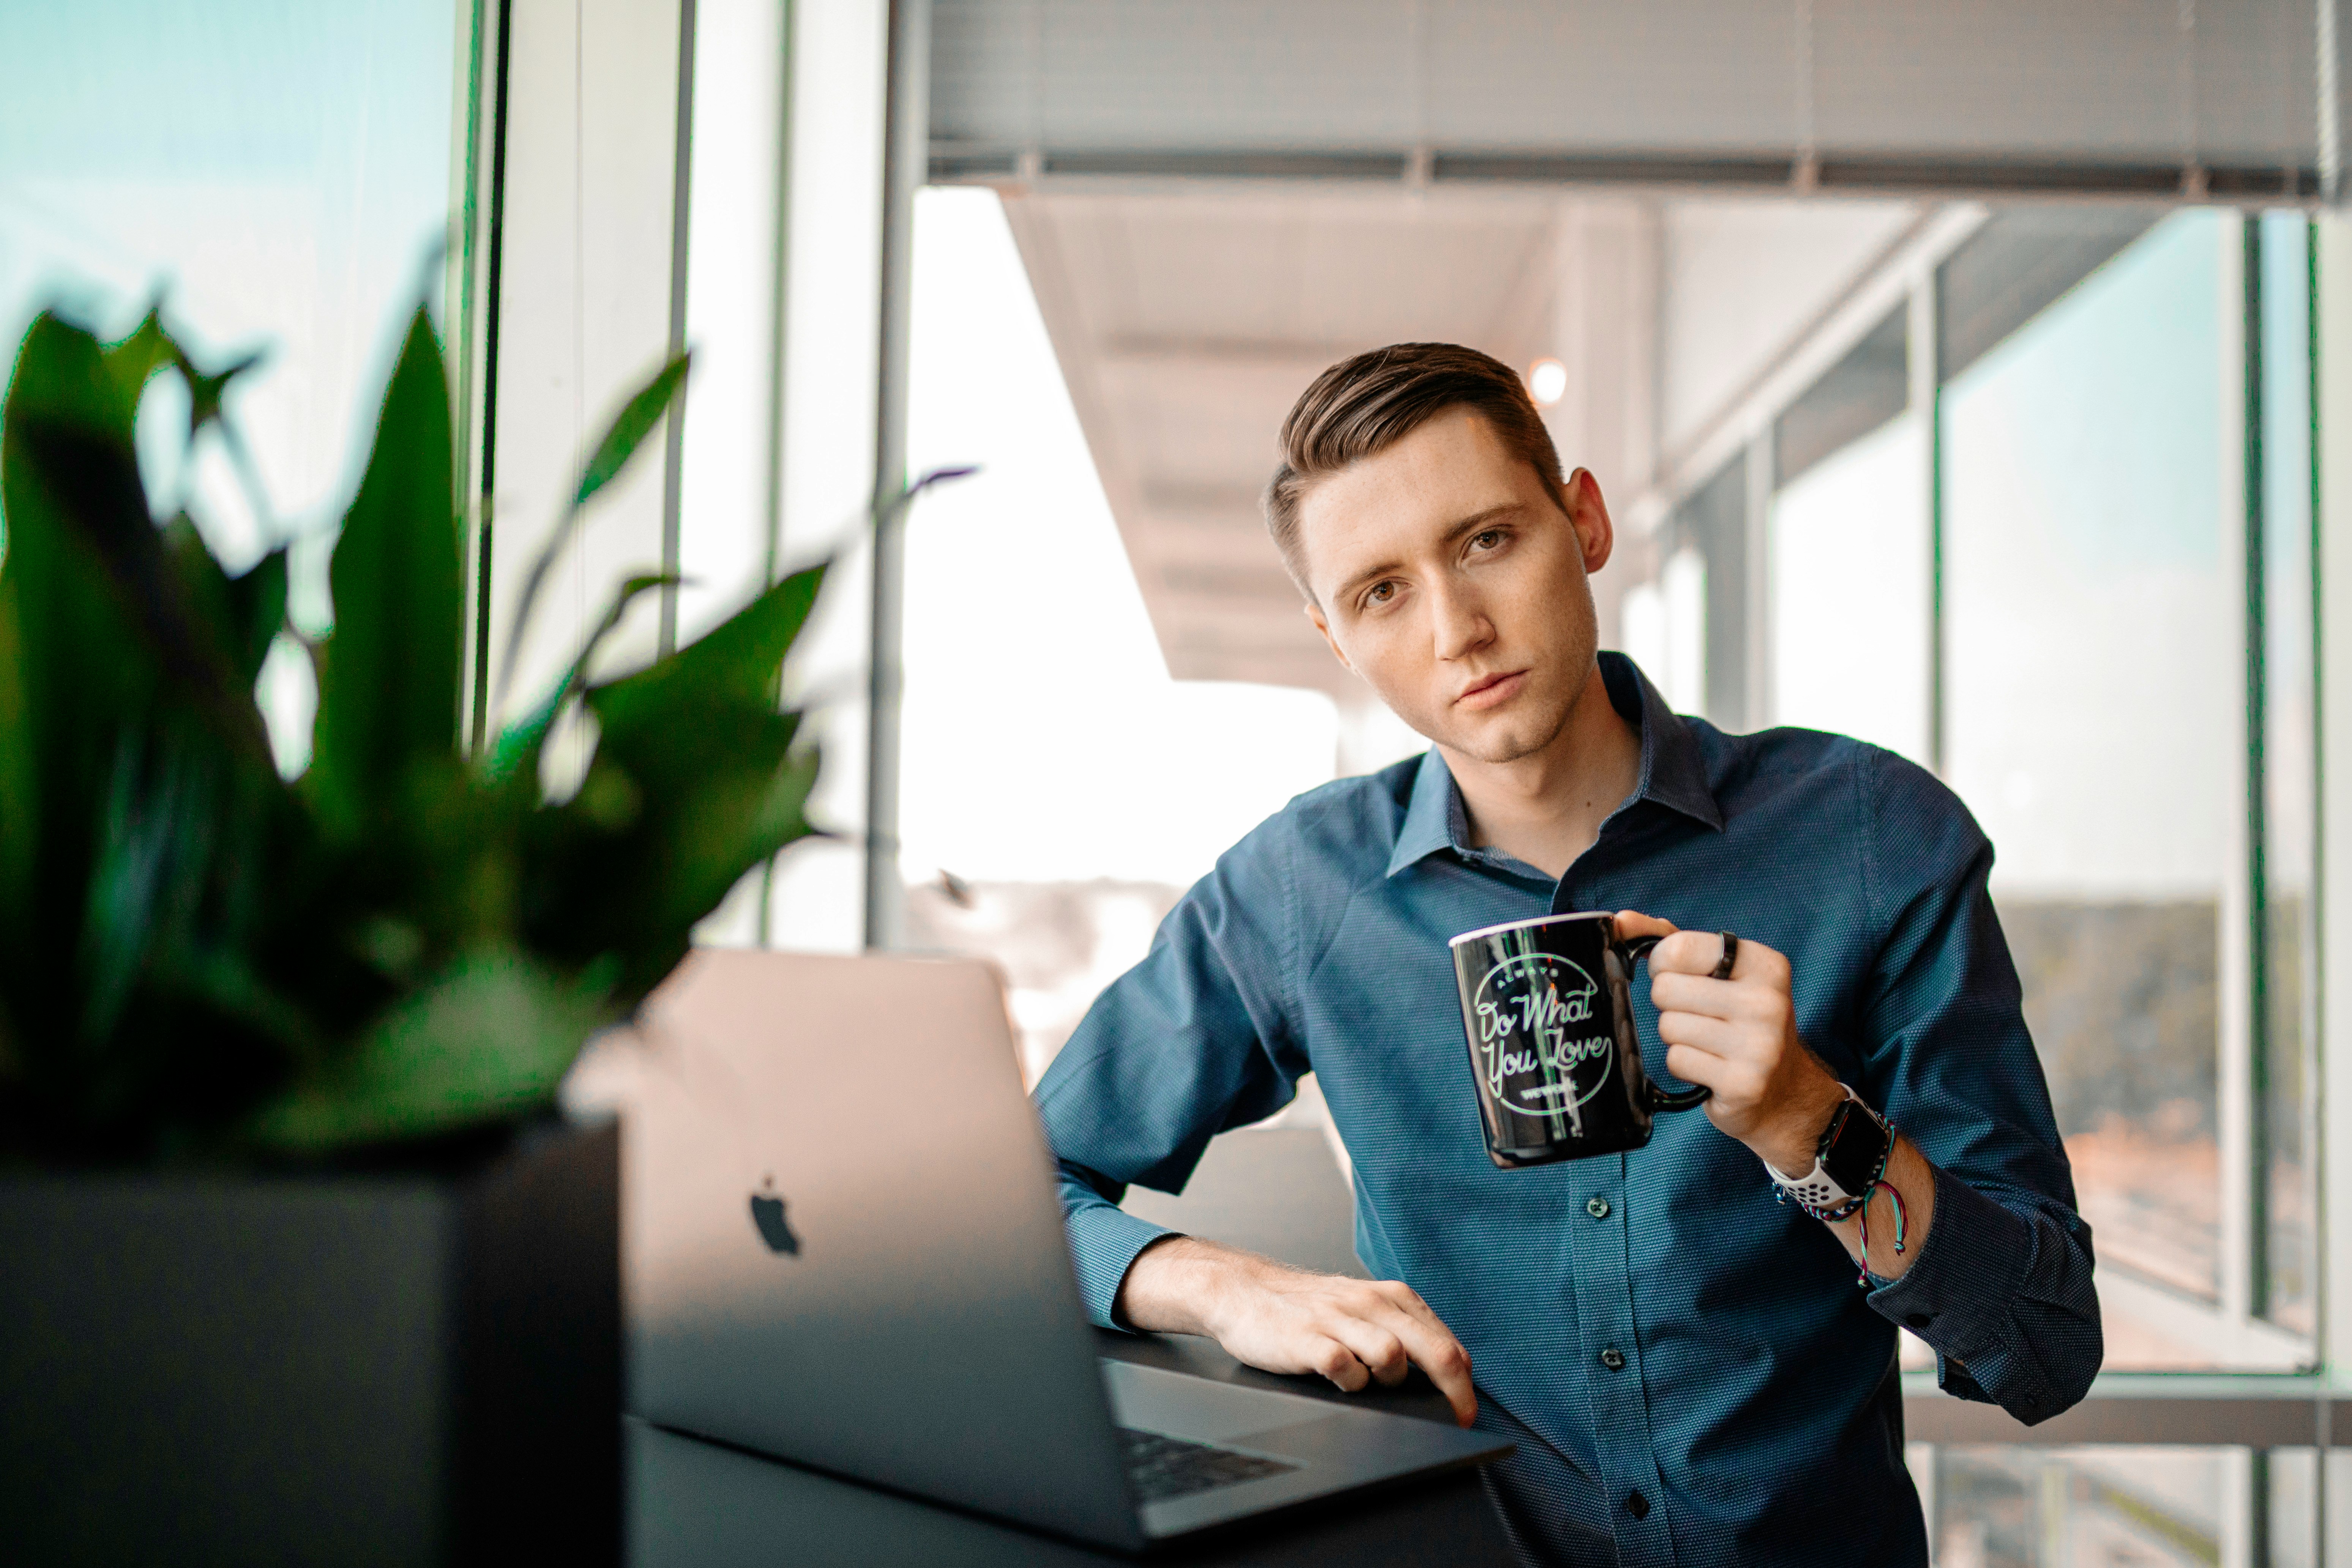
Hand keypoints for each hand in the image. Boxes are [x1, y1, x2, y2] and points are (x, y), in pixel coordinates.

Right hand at [1114, 1235, 1477, 1426]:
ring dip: (1391, 1382)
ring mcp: (1339, 1319)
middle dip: (1453, 1392)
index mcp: (1393, 1298)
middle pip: (1435, 1351)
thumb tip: (1442, 1382)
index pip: (1448, 1344)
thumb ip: (1401, 1334)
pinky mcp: (1308, 1338)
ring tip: (1372, 1387)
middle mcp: (1372, 1303)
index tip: (1465, 1414)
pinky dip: (1350, 1383)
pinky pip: (1345, 1367)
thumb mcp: (1363, 1310)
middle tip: (1454, 1421)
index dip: (1464, 1386)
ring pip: (1393, 1356)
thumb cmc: (1308, 1308)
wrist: (1242, 1289)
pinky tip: (1340, 1383)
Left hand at [1613, 911, 1846, 1175]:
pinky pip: (1677, 1060)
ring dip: (1677, 1036)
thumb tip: (1619, 921)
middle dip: (1670, 1004)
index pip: (1677, 948)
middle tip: (1699, 1015)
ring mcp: (1759, 1046)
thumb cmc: (1738, 1017)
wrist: (1782, 1086)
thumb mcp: (1717, 970)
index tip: (1682, 976)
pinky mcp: (1744, 1084)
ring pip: (1668, 1027)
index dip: (1663, 964)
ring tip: (1708, 1041)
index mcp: (1764, 964)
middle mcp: (1767, 1002)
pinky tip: (1710, 1066)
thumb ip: (1668, 939)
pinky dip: (1684, 1065)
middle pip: (1666, 990)